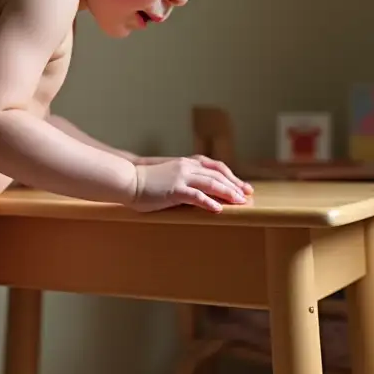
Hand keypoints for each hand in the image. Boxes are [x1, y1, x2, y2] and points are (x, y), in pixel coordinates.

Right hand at [131, 156, 252, 212]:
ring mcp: (181, 177)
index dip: (231, 176)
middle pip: (218, 174)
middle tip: (247, 195)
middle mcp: (186, 167)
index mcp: (186, 163)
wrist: (127, 180)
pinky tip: (218, 210)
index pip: (215, 167)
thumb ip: (182, 180)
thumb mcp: (167, 177)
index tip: (242, 186)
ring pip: (211, 183)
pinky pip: (196, 196)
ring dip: (228, 193)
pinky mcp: (174, 189)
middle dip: (235, 185)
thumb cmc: (144, 182)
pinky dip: (209, 202)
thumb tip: (194, 193)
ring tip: (240, 202)